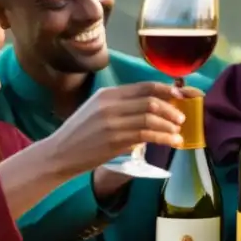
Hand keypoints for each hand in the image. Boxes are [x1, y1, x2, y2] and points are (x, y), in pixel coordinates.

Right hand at [47, 82, 186, 177]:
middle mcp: (110, 104)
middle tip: (181, 118)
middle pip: (150, 101)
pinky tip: (173, 142)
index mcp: (107, 94)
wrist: (59, 153)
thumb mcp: (97, 110)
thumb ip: (121, 106)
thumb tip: (151, 107)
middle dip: (171, 109)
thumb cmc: (80, 133)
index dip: (165, 90)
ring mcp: (112, 122)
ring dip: (169, 126)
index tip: (179, 96)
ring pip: (151, 119)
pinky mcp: (115, 140)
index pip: (143, 87)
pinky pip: (147, 136)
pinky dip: (164, 138)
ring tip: (178, 132)